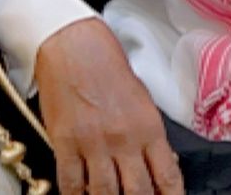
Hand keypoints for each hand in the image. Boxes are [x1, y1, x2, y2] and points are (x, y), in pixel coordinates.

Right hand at [33, 18, 183, 194]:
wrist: (76, 50)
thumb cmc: (111, 71)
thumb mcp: (144, 102)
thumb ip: (151, 137)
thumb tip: (160, 167)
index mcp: (149, 128)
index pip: (166, 175)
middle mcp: (123, 139)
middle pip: (137, 191)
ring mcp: (93, 144)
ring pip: (104, 192)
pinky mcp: (64, 144)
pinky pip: (71, 183)